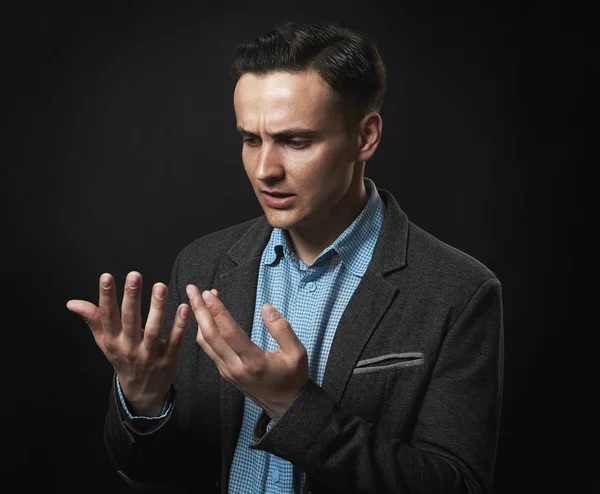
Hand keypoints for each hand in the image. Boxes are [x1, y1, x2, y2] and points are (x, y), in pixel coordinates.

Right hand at [66, 271, 190, 415]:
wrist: (142, 391)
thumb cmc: (123, 358)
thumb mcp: (104, 342)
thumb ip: (93, 319)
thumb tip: (71, 303)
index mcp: (112, 340)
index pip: (107, 315)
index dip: (106, 296)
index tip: (106, 276)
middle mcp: (129, 347)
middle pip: (130, 319)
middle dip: (131, 297)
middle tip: (134, 275)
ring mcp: (149, 355)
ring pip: (154, 330)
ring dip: (157, 308)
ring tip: (160, 286)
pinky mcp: (168, 359)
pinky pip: (175, 341)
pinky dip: (179, 325)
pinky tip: (184, 307)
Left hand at [186, 284, 307, 420]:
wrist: (285, 405)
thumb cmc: (292, 377)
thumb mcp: (297, 353)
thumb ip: (282, 329)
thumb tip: (267, 308)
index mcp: (253, 362)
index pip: (229, 333)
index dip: (217, 311)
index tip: (208, 294)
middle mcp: (235, 367)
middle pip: (210, 335)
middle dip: (199, 310)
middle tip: (192, 289)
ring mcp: (227, 371)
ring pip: (205, 343)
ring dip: (200, 319)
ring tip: (199, 298)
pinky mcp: (225, 372)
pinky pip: (209, 349)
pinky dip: (204, 330)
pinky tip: (206, 317)